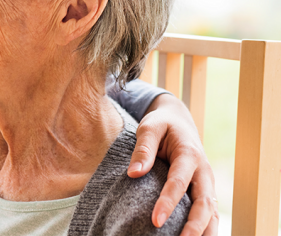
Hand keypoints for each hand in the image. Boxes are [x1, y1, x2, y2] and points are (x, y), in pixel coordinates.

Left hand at [127, 93, 217, 235]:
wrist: (179, 121)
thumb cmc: (161, 124)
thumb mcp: (149, 127)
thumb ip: (143, 149)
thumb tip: (134, 173)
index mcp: (189, 154)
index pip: (179, 182)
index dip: (168, 202)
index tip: (156, 221)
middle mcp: (203, 171)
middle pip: (204, 203)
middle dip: (194, 225)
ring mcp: (206, 182)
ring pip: (212, 212)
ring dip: (204, 231)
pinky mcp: (204, 190)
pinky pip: (209, 213)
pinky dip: (205, 228)